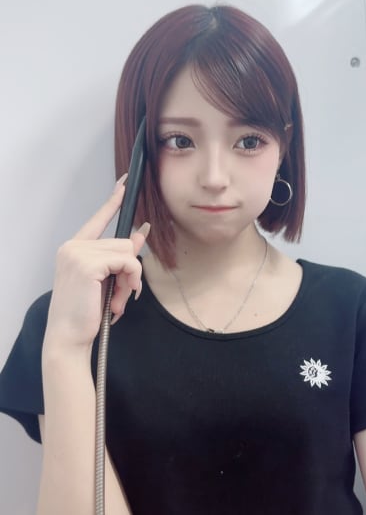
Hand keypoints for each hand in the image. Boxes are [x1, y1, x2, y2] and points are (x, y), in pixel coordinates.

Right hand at [44, 176, 149, 350]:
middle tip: (123, 294)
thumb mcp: (107, 280)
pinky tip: (120, 299)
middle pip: (123, 242)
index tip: (125, 183)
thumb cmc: (85, 311)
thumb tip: (142, 232)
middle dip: (130, 271)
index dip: (113, 201)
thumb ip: (122, 256)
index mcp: (74, 248)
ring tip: (119, 300)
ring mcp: (77, 253)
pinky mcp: (87, 264)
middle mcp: (73, 246)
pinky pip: (127, 263)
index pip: (98, 218)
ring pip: (128, 252)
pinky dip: (131, 281)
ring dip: (131, 279)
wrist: (69, 337)